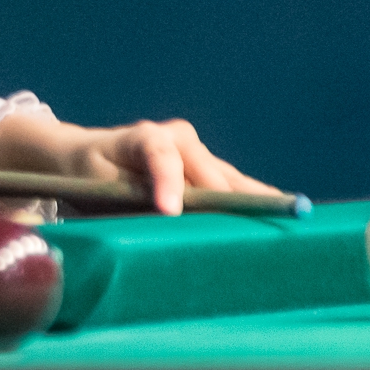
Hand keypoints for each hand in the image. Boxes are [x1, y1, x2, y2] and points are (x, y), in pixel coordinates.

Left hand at [0, 112, 281, 216]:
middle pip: (206, 173)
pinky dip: (252, 199)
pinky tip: (279, 208)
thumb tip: (165, 218)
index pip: (160, 158)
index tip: (170, 211)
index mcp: (145, 136)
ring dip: (251, 200)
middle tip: (245, 233)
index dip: (167, 184)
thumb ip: (129, 198)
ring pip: (227, 179)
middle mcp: (177, 137)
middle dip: (222, 203)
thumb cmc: (89, 173)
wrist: (85, 155)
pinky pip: (233, 185)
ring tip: (284, 217)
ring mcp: (196, 151)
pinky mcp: (207, 166)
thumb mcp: (97, 187)